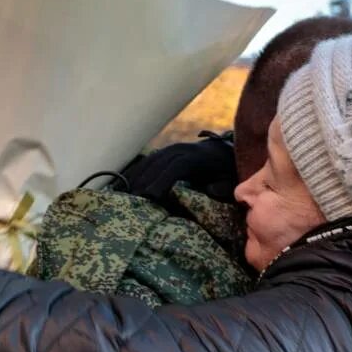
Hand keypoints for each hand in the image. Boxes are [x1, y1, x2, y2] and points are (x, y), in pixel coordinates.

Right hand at [120, 134, 237, 203]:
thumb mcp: (230, 180)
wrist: (226, 151)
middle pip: (156, 165)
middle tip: (129, 202)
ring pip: (148, 162)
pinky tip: (123, 183)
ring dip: (134, 177)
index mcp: (195, 158)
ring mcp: (170, 150)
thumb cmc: (227, 172)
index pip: (174, 168)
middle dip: (142, 182)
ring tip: (121, 195)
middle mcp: (180, 150)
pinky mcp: (164, 153)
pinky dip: (134, 172)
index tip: (149, 197)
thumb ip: (222, 186)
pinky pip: (146, 161)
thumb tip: (209, 189)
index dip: (161, 181)